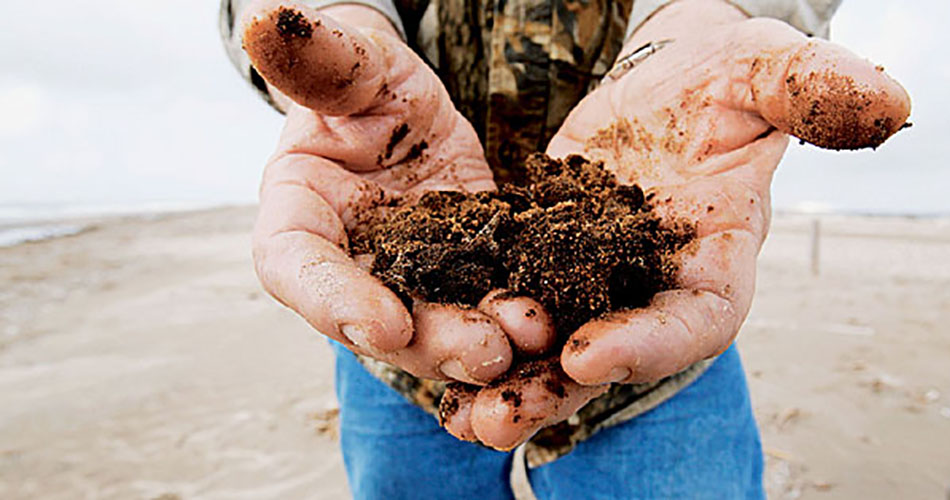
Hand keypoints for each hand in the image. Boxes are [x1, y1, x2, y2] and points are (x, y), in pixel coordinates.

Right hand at [243, 1, 554, 382]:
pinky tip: (560, 322)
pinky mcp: (461, 279)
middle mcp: (349, 266)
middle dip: (432, 341)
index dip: (334, 302)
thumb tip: (264, 23)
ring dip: (482, 344)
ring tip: (532, 338)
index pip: (297, 270)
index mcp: (297, 218)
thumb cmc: (363, 82)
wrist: (407, 107)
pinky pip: (485, 307)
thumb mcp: (350, 66)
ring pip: (437, 329)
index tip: (384, 325)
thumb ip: (318, 61)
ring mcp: (406, 282)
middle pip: (377, 321)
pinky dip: (517, 319)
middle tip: (486, 352)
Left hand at [441, 0, 910, 447]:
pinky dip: (478, 329)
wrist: (667, 73)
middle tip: (494, 420)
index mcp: (717, 258)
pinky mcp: (549, 256)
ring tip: (455, 413)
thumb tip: (887, 102)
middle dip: (558, 390)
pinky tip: (425, 351)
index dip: (649, 343)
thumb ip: (813, 87)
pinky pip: (512, 300)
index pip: (695, 319)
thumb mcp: (765, 68)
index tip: (590, 354)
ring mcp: (599, 278)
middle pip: (613, 354)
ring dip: (508, 381)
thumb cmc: (726, 71)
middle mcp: (656, 284)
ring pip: (554, 343)